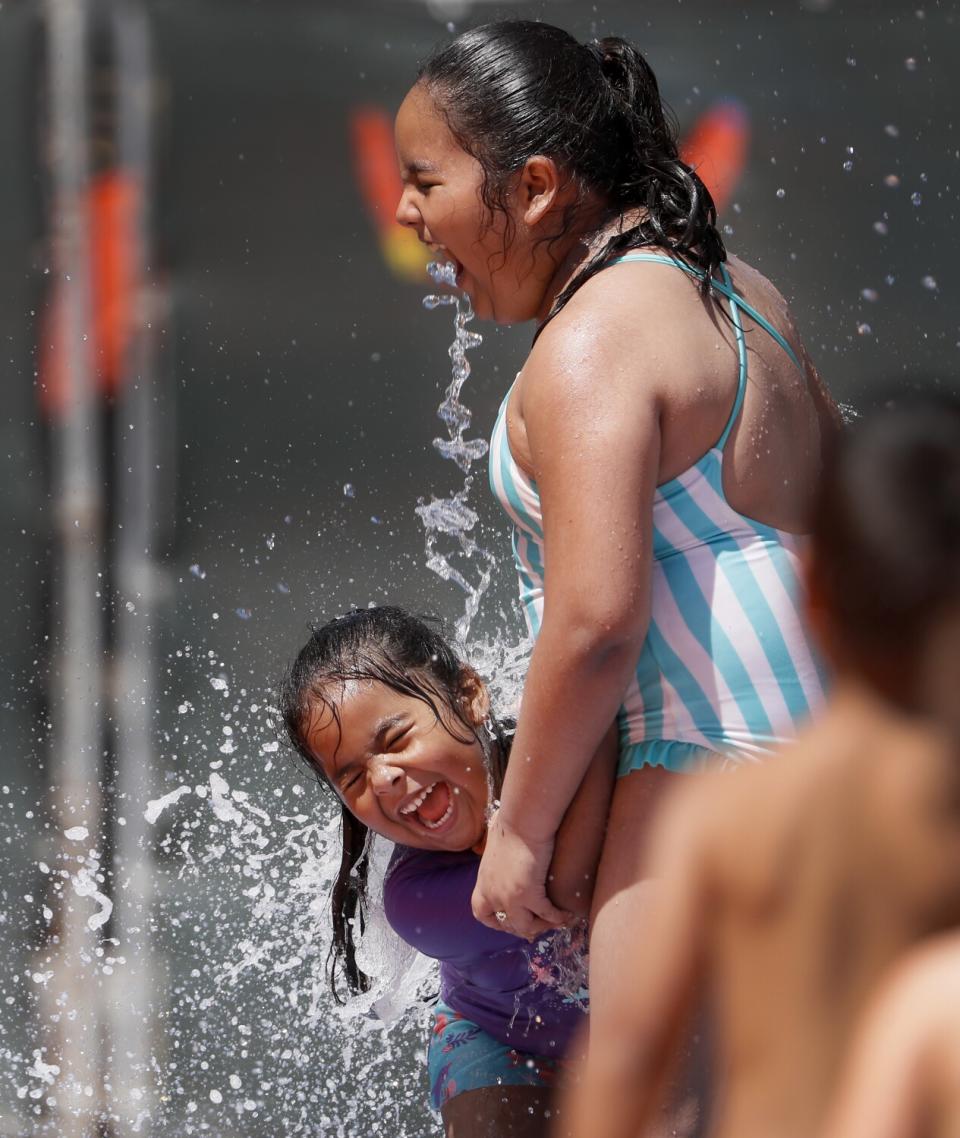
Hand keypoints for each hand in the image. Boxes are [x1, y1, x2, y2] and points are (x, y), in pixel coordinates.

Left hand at [471, 810, 570, 938]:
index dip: (496, 922)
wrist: (521, 820)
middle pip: (507, 925)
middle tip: (541, 922)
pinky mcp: (528, 895)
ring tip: (556, 920)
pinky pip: (547, 915)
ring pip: (526, 927)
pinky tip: (567, 914)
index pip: (482, 914)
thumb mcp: (494, 839)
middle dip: (525, 926)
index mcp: (483, 882)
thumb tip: (498, 826)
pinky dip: (559, 917)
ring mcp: (509, 898)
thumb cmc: (510, 822)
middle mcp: (493, 895)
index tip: (511, 921)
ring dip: (542, 926)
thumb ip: (496, 843)